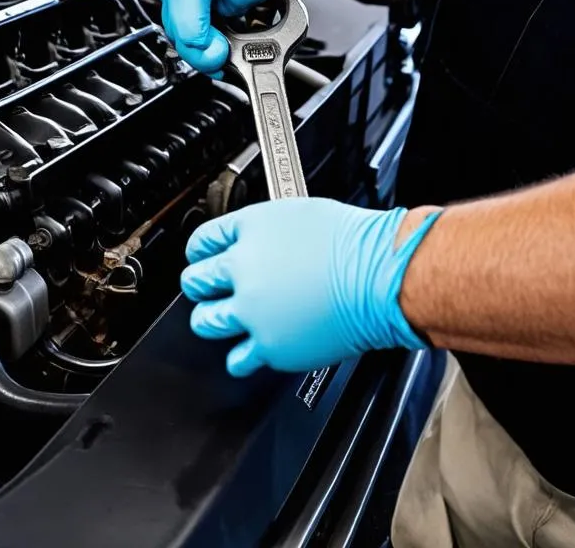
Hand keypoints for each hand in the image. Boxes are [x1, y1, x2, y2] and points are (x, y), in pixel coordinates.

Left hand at [180, 198, 440, 377]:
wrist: (379, 277)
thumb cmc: (353, 242)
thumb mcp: (297, 213)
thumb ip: (264, 230)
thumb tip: (254, 239)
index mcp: (249, 231)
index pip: (201, 241)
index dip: (200, 250)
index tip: (203, 256)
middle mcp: (242, 270)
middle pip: (195, 281)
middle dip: (199, 285)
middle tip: (207, 289)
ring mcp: (251, 311)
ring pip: (205, 322)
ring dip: (210, 320)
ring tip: (219, 319)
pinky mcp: (269, 346)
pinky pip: (237, 360)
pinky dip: (239, 357)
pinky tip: (247, 350)